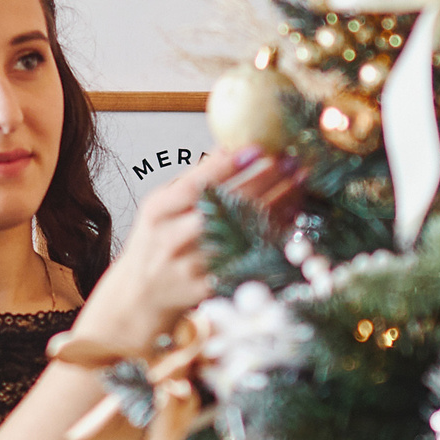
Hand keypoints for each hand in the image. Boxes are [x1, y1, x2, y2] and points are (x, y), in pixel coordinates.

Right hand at [71, 149, 301, 350]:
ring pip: (241, 232)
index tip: (256, 148)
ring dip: (275, 205)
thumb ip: (192, 179)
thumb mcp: (161, 207)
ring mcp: (193, 266)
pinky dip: (272, 235)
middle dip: (261, 180)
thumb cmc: (156, 242)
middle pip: (223, 207)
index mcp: (157, 213)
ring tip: (298, 181)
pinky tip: (291, 216)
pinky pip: (249, 256)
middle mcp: (172, 239)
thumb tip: (230, 145)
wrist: (142, 295)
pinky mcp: (212, 287)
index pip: (194, 185)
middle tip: (288, 160)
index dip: (226, 167)